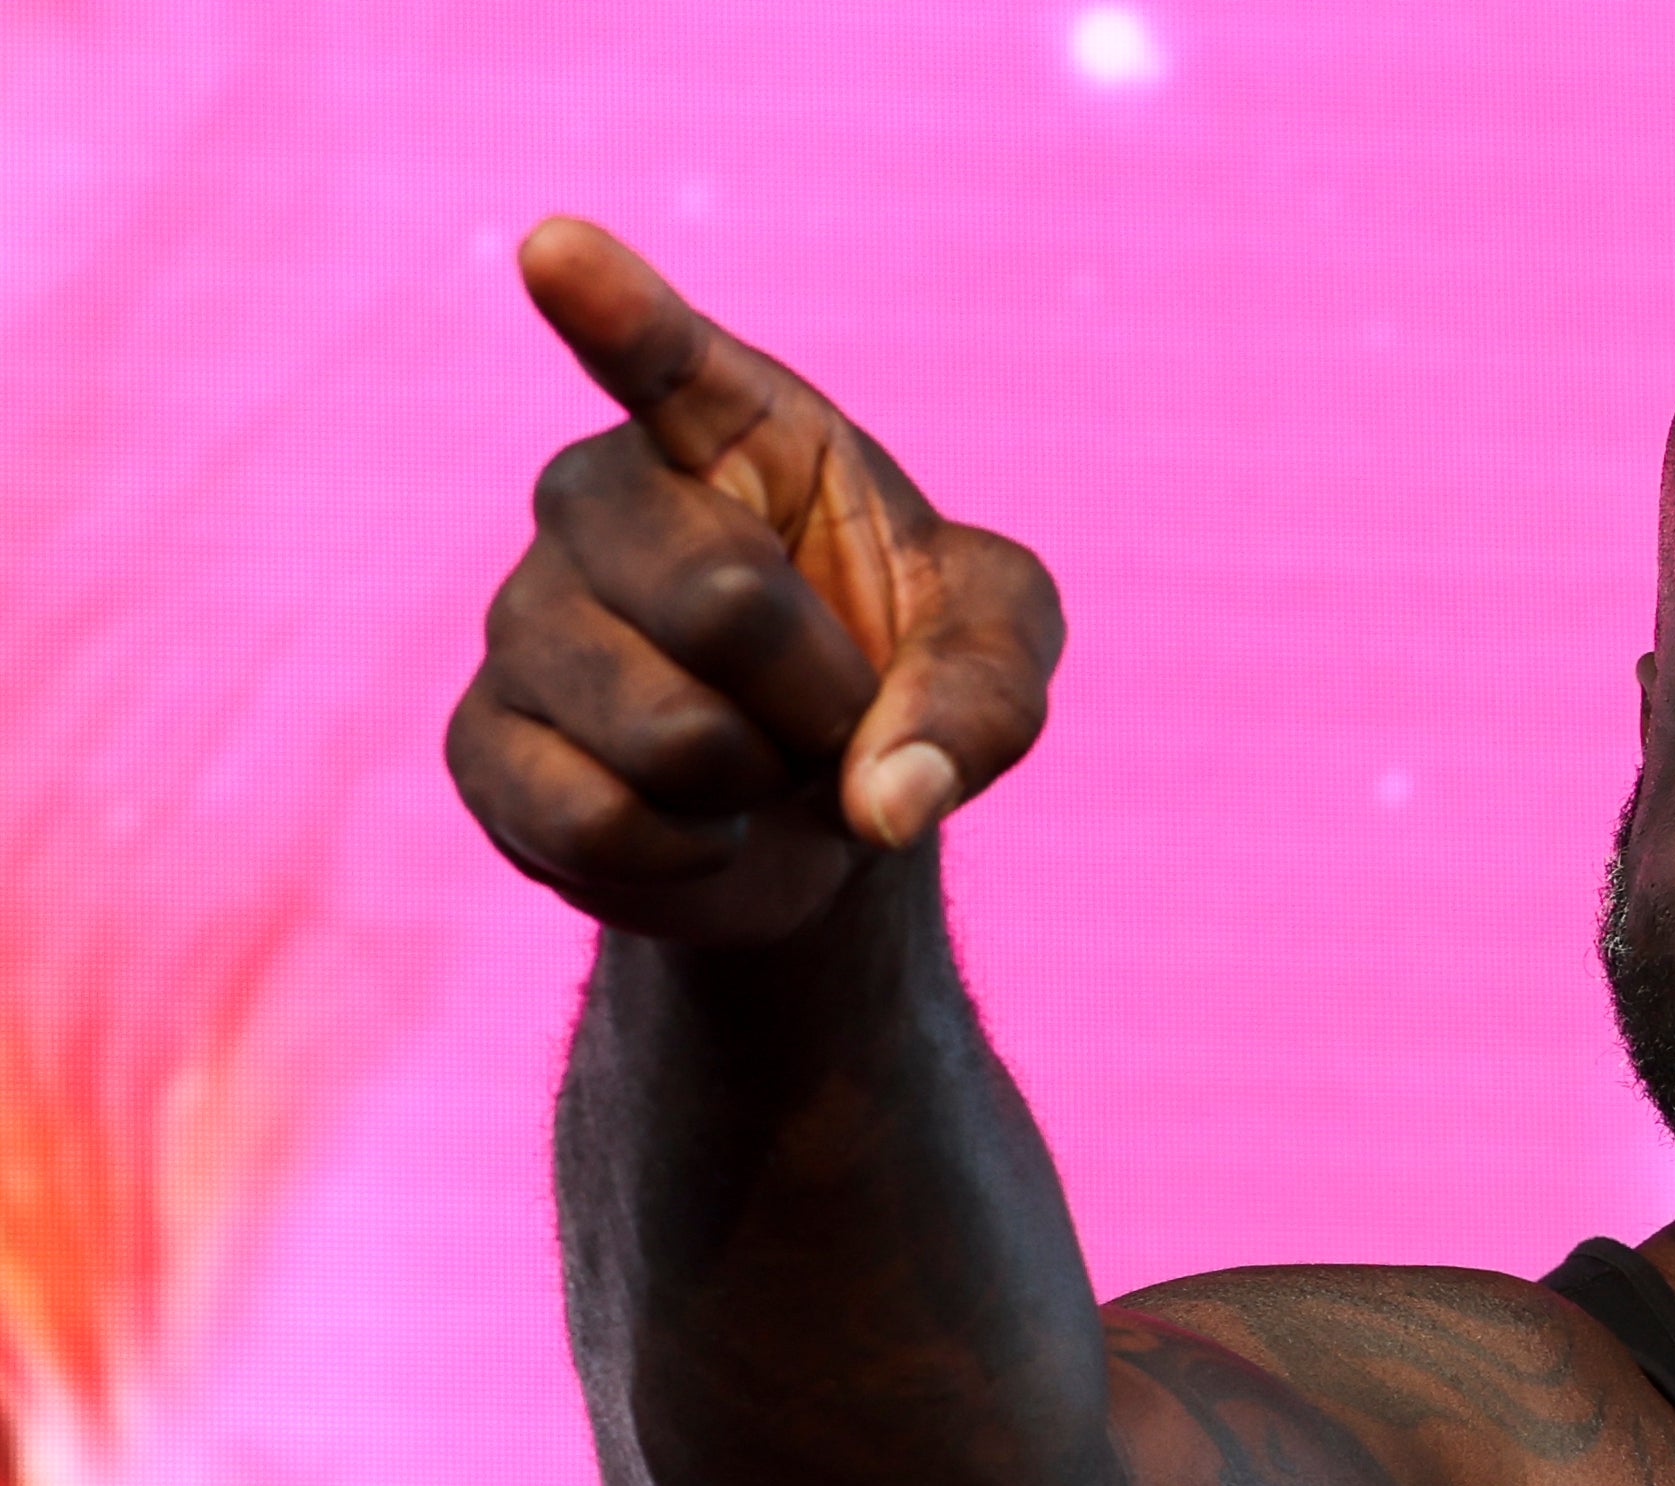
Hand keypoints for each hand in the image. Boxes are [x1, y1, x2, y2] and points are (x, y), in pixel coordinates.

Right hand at [446, 218, 1062, 943]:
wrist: (816, 802)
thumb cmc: (904, 672)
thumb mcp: (998, 655)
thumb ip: (985, 697)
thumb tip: (889, 799)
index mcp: (727, 428)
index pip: (662, 354)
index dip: (613, 308)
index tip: (558, 248)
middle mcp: (598, 497)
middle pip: (723, 603)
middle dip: (825, 698)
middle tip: (831, 708)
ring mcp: (522, 614)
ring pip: (666, 734)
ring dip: (760, 783)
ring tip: (756, 759)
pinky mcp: (482, 742)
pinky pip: (599, 822)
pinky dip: (690, 855)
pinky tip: (694, 824)